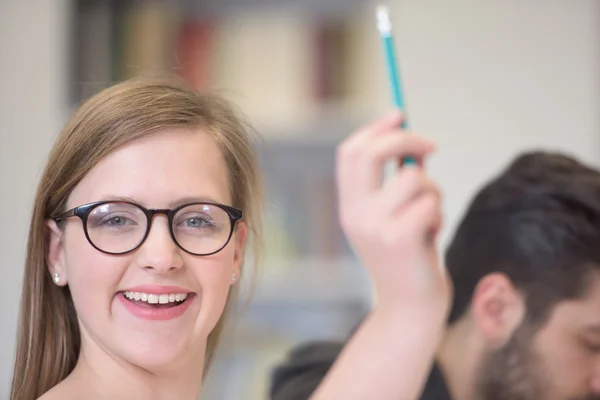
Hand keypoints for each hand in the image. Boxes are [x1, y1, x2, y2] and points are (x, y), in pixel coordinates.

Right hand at [336, 111, 451, 317]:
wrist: (409, 306)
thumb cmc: (407, 257)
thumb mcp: (391, 217)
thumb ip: (395, 183)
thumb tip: (416, 144)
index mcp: (348, 206)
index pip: (349, 153)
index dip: (375, 129)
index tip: (399, 115)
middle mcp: (355, 214)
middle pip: (371, 153)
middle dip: (406, 139)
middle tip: (431, 146)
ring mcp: (375, 226)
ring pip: (413, 177)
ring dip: (432, 190)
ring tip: (431, 215)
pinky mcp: (400, 238)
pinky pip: (429, 201)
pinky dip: (438, 212)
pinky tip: (432, 235)